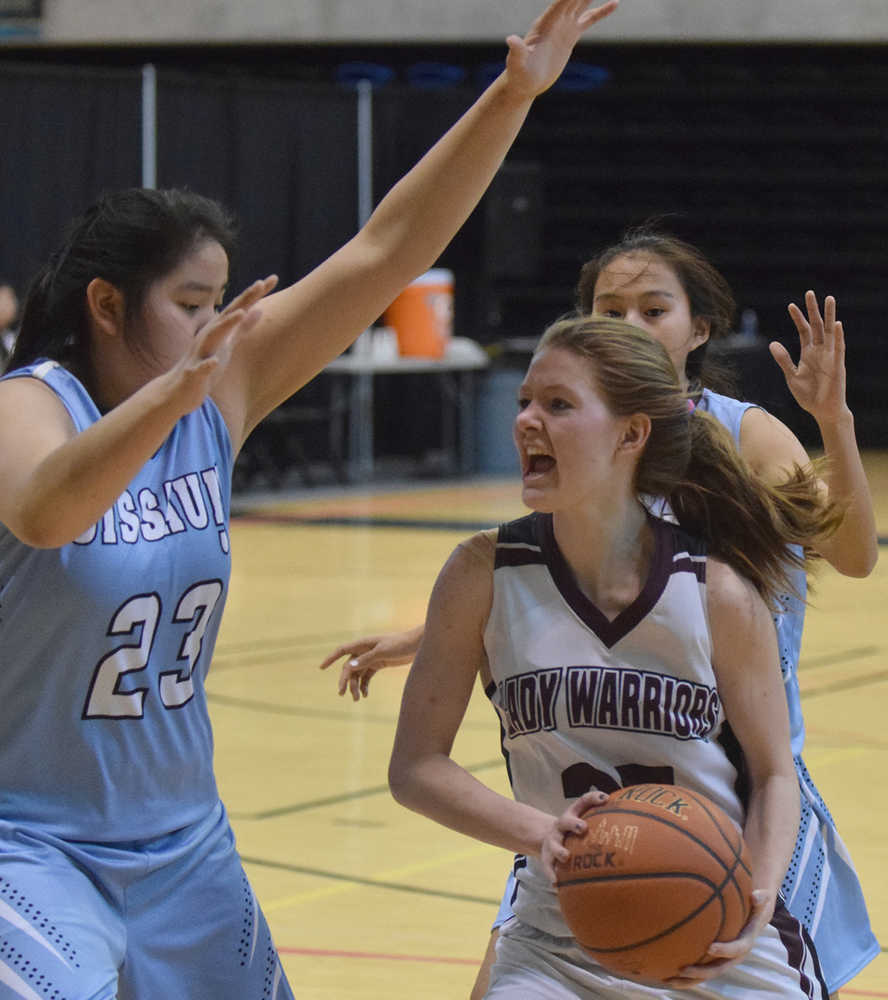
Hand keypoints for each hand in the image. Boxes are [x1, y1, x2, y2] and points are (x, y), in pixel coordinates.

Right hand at [167, 275, 277, 412]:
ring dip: (226, 324)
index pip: (240, 307)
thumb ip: (242, 328)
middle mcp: (209, 337)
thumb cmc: (206, 366)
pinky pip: (201, 369)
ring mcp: (200, 354)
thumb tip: (258, 310)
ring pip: (212, 336)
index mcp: (218, 330)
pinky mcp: (194, 374)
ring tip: (241, 313)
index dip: (255, 293)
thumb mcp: (228, 345)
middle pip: (228, 315)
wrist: (180, 391)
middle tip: (260, 284)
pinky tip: (215, 362)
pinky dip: (208, 365)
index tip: (273, 278)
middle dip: (244, 299)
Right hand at [319, 626, 421, 699]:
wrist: (417, 645)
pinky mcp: (379, 664)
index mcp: (363, 643)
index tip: (321, 668)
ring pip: (358, 673)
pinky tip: (365, 695)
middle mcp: (365, 650)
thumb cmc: (400, 644)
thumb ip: (366, 659)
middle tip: (342, 694)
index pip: (342, 650)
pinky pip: (367, 676)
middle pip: (349, 667)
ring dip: (356, 685)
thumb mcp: (383, 652)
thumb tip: (348, 667)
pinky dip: (365, 685)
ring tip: (357, 699)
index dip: (330, 658)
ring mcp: (371, 658)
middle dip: (345, 680)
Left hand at [503, 0, 618, 99]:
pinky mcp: (571, 35)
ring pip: (582, 3)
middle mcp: (555, 20)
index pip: (562, 1)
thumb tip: (510, 40)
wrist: (526, 83)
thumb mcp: (517, 64)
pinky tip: (614, 3)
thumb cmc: (519, 75)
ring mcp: (564, 26)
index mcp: (545, 23)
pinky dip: (601, 11)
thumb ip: (516, 51)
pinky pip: (589, 19)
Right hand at [540, 788, 608, 882]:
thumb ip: (603, 820)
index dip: (593, 798)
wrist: (547, 837)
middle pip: (565, 822)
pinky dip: (551, 874)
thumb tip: (631, 819)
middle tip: (583, 828)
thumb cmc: (574, 831)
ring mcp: (552, 842)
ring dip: (560, 851)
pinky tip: (557, 883)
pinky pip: (548, 866)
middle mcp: (560, 826)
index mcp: (572, 815)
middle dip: (573, 824)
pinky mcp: (546, 857)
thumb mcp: (584, 820)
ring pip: (554, 845)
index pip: (582, 802)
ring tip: (566, 857)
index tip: (605, 799)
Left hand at [665, 889, 773, 987]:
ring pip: (707, 975)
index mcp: (745, 943)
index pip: (737, 949)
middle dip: (702, 971)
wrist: (754, 918)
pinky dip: (686, 976)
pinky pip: (701, 970)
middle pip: (719, 968)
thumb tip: (755, 895)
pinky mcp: (715, 960)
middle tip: (684, 969)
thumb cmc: (753, 907)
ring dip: (690, 980)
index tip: (710, 947)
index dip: (725, 950)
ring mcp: (724, 960)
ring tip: (669, 980)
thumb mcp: (760, 902)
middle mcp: (734, 956)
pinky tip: (666, 975)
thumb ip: (760, 899)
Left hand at [770, 290, 849, 426]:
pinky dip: (838, 336)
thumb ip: (783, 360)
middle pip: (817, 326)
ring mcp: (830, 356)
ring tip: (829, 299)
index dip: (797, 318)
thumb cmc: (808, 395)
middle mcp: (820, 351)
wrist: (822, 410)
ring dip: (830, 316)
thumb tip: (772, 343)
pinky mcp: (838, 365)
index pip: (803, 330)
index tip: (790, 305)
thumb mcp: (791, 376)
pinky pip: (839, 348)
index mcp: (808, 353)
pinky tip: (837, 324)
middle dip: (813, 310)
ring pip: (830, 331)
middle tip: (809, 293)